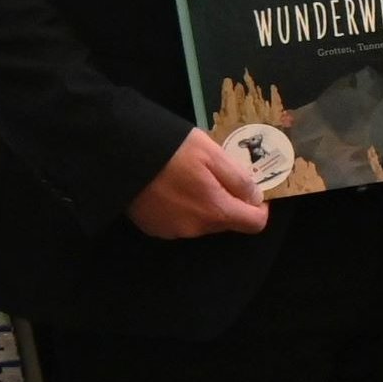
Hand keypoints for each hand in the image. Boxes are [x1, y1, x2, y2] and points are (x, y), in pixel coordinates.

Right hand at [126, 128, 270, 238]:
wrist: (123, 154)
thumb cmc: (173, 150)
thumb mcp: (214, 155)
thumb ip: (239, 180)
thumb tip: (256, 198)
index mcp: (215, 211)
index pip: (254, 224)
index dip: (259, 207)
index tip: (252, 190)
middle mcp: (195, 228)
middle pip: (226, 222)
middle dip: (228, 202)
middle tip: (217, 175)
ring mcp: (172, 231)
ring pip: (202, 222)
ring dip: (204, 205)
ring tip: (190, 178)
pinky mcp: (153, 228)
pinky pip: (179, 222)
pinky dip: (182, 208)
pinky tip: (171, 187)